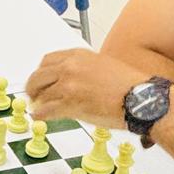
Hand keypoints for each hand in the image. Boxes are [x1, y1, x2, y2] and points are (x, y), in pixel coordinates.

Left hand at [25, 48, 139, 125]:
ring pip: (42, 94)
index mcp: (79, 55)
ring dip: (38, 102)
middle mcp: (71, 66)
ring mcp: (69, 85)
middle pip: (39, 76)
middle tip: (33, 95)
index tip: (40, 79)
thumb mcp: (104, 66)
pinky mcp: (70, 103)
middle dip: (33, 87)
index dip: (41, 72)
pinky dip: (40, 115)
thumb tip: (74, 82)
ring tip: (38, 108)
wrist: (141, 98)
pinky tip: (39, 117)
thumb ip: (85, 70)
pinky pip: (46, 110)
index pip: (48, 60)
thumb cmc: (130, 85)